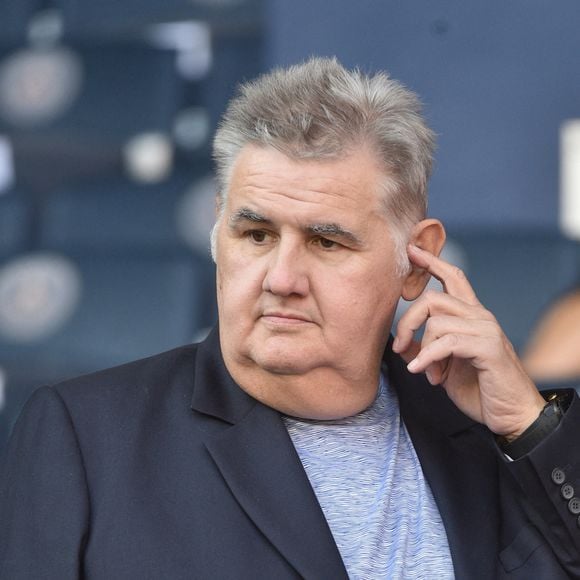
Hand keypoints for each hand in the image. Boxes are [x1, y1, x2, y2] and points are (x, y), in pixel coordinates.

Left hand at [393, 244, 544, 439]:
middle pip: (432, 299)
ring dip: (423, 351)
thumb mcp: (444, 366)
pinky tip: (422, 372)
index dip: (432, 262)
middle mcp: (480, 317)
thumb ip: (426, 348)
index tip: (412, 249)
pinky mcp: (488, 347)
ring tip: (429, 373)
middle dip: (408, 322)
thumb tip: (401, 341)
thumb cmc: (479, 389)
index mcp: (472, 316)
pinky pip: (446, 342)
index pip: (453, 278)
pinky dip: (427, 358)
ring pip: (436, 321)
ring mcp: (486, 330)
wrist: (512, 415)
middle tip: (399, 347)